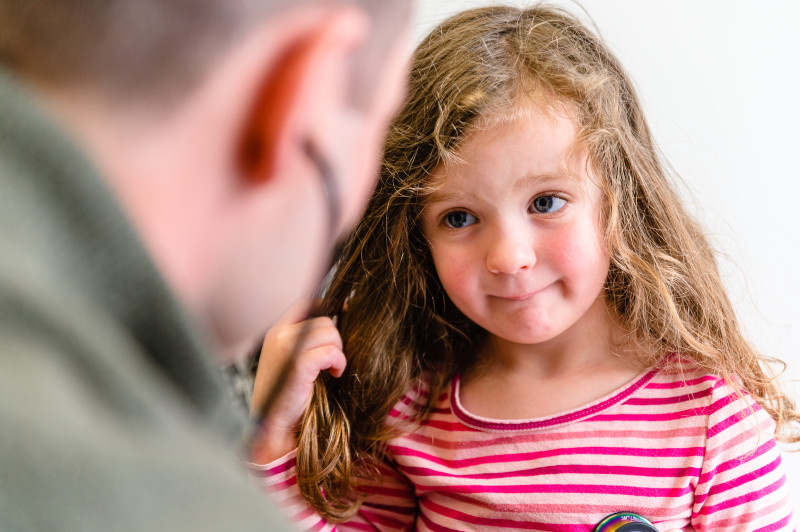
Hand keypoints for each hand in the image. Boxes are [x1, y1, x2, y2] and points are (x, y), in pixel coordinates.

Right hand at [249, 299, 345, 462]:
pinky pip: (331, 352)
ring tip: (332, 369)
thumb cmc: (288, 395)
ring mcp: (287, 347)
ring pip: (330, 332)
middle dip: (335, 340)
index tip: (343, 318)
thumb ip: (307, 341)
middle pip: (324, 320)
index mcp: (276, 332)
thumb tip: (340, 318)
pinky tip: (335, 374)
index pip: (306, 304)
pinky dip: (338, 363)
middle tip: (333, 361)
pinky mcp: (297, 364)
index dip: (328, 308)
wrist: (274, 425)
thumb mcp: (293, 360)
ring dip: (338, 352)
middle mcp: (279, 335)